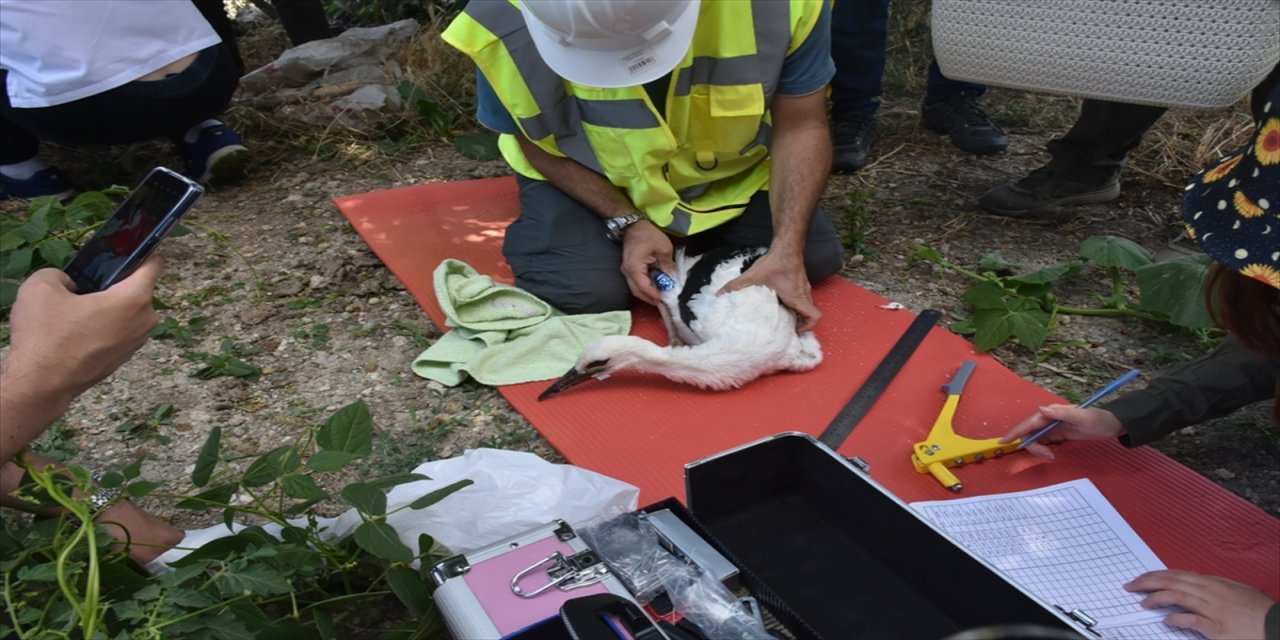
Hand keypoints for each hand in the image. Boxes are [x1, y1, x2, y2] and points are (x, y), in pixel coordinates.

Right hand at [4, 257, 162, 402]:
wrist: (40, 384)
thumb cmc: (46, 335)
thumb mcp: (42, 286)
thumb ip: (60, 273)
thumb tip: (69, 282)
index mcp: (134, 299)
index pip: (154, 264)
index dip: (142, 252)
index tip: (127, 249)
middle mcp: (145, 321)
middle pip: (136, 289)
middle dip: (113, 285)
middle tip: (84, 286)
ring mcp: (136, 342)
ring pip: (126, 312)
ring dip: (106, 308)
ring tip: (74, 312)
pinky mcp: (123, 358)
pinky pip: (118, 331)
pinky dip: (103, 327)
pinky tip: (76, 331)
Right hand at [619, 221, 674, 306]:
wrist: (634, 225)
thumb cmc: (648, 234)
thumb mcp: (663, 248)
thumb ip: (668, 266)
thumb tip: (673, 280)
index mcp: (634, 267)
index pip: (644, 287)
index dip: (655, 296)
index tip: (666, 300)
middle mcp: (627, 272)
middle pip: (638, 292)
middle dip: (651, 299)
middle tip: (665, 302)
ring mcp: (626, 270)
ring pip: (636, 289)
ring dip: (649, 294)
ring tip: (662, 296)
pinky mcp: (629, 268)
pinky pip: (637, 282)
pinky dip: (646, 286)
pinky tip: (656, 286)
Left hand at [719, 250, 819, 331]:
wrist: (787, 244)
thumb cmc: (775, 262)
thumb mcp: (753, 277)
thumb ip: (735, 286)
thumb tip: (720, 294)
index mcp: (797, 297)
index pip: (815, 316)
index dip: (808, 327)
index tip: (794, 329)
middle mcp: (804, 293)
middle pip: (809, 313)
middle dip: (799, 322)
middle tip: (785, 326)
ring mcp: (804, 286)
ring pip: (806, 304)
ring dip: (797, 311)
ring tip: (781, 314)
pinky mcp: (800, 280)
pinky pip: (802, 295)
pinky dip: (794, 301)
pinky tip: (780, 298)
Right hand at [997, 404, 1123, 458]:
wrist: (1112, 425)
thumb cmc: (1099, 420)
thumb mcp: (1084, 417)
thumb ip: (1063, 413)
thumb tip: (1041, 409)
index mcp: (1052, 413)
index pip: (1030, 423)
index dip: (1016, 432)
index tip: (1004, 441)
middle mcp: (1049, 418)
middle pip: (1030, 432)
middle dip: (1033, 445)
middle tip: (1048, 455)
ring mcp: (1052, 426)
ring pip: (1035, 439)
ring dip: (1039, 449)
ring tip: (1052, 455)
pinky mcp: (1057, 434)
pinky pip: (1043, 442)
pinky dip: (1043, 449)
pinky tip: (1052, 453)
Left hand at [1125, 570, 1276, 639]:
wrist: (1275, 624)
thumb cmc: (1257, 610)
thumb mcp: (1235, 590)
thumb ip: (1213, 586)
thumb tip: (1194, 584)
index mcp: (1212, 583)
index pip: (1177, 575)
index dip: (1155, 575)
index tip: (1140, 578)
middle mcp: (1210, 592)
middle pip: (1172, 582)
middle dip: (1148, 582)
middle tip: (1130, 586)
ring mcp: (1213, 609)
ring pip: (1178, 596)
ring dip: (1157, 599)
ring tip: (1144, 603)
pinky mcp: (1217, 627)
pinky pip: (1192, 620)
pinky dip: (1177, 618)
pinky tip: (1166, 620)